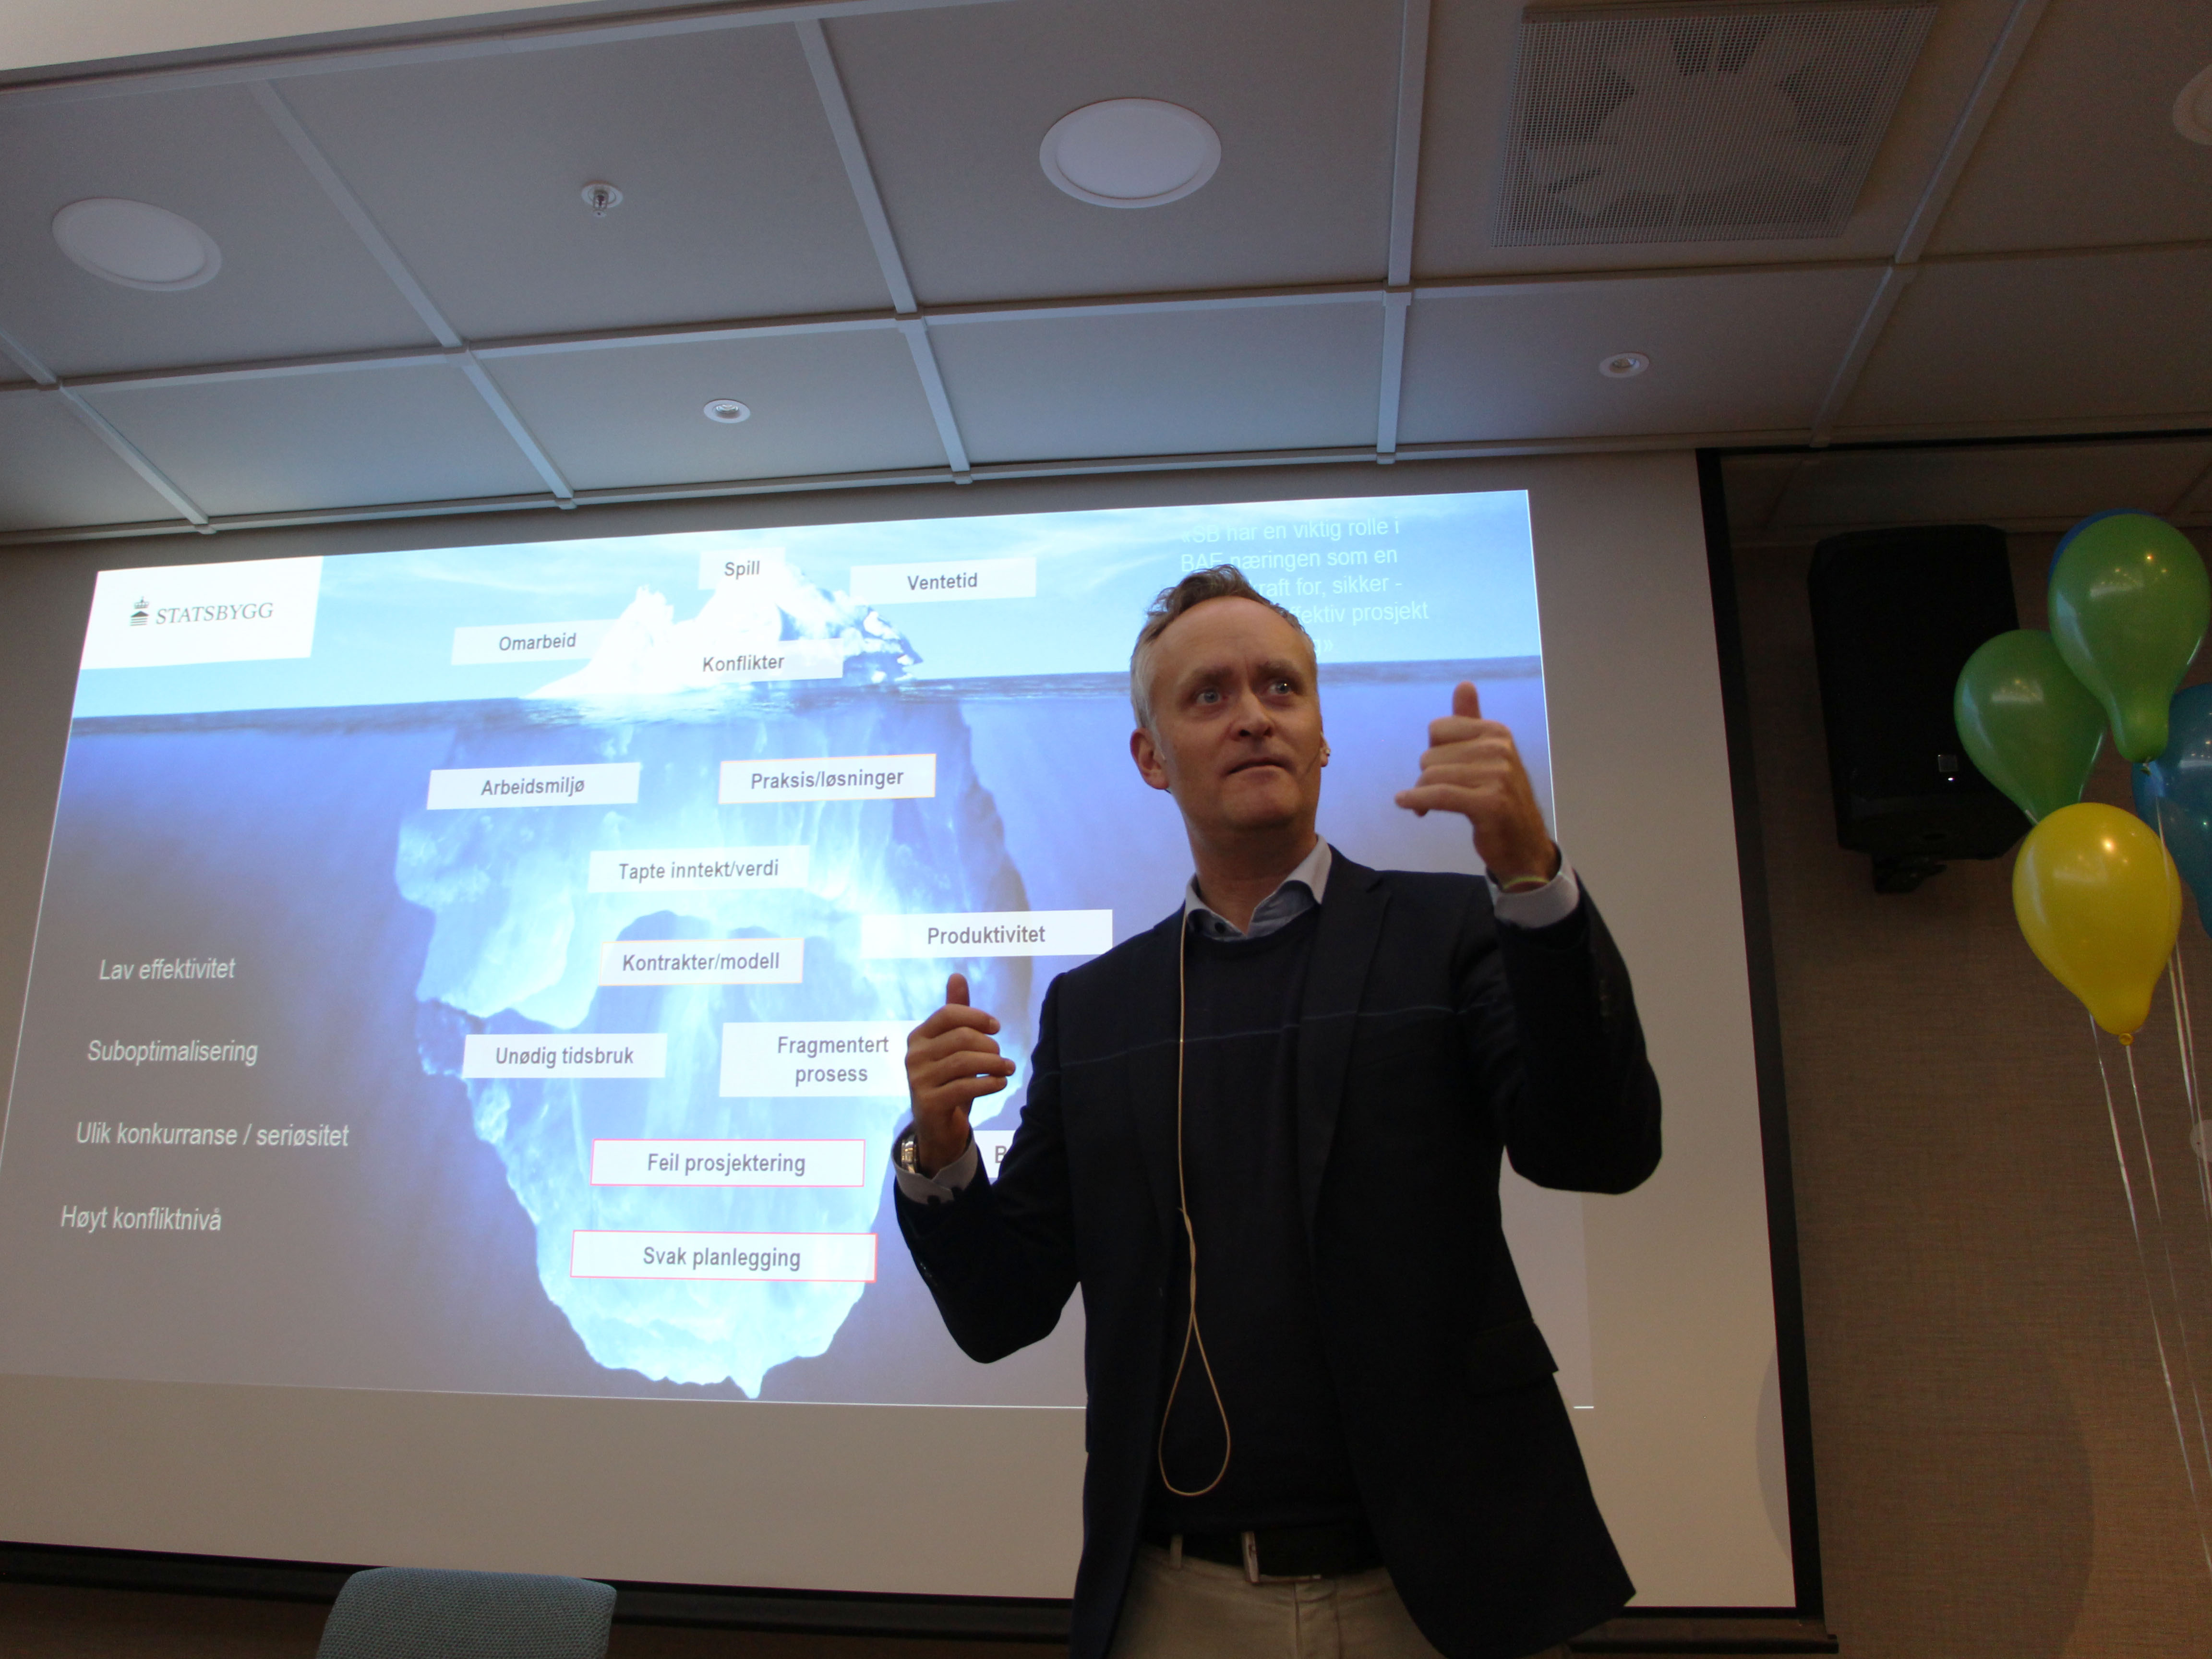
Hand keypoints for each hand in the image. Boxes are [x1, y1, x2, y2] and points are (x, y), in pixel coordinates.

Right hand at [903, 973, 1012, 1174]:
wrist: (937, 1127)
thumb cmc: (948, 1081)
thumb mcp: (953, 1046)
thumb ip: (956, 1013)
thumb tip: (957, 976)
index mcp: (919, 1036)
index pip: (949, 1014)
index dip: (977, 1017)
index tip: (996, 1027)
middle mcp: (914, 1056)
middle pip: (961, 1037)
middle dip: (989, 1045)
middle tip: (1002, 1056)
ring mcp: (918, 1080)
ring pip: (965, 1062)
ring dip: (994, 1064)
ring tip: (1007, 1069)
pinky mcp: (929, 1103)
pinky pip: (966, 1086)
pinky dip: (989, 1083)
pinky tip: (1000, 1083)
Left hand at [1394, 681, 1557, 882]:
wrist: (1524, 844)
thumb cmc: (1500, 800)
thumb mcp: (1488, 755)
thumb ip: (1471, 721)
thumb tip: (1463, 684)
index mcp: (1496, 732)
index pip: (1437, 729)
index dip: (1433, 751)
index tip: (1440, 769)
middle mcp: (1499, 749)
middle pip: (1430, 755)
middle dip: (1427, 777)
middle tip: (1437, 794)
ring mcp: (1497, 776)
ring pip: (1431, 775)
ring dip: (1422, 794)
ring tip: (1429, 806)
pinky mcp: (1489, 803)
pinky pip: (1438, 795)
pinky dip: (1417, 800)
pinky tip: (1407, 804)